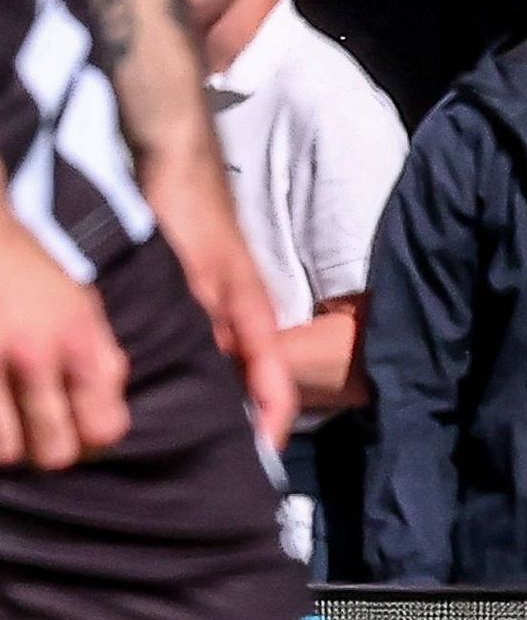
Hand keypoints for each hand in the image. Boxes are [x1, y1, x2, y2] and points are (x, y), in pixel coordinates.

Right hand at [0, 233, 127, 470]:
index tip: (75, 432)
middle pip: (52, 453)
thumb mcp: (82, 308)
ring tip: (5, 425)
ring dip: (5, 446)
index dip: (91, 441)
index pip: (103, 430)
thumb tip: (108, 429)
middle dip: (44, 451)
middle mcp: (32, 352)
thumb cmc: (31, 274)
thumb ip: (103, 363)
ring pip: (3, 452)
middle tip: (33, 435)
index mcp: (77, 339)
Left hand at [162, 219, 292, 453]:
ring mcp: (221, 307)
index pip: (275, 383)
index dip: (270, 424)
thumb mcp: (193, 276)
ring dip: (210, 391)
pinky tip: (159, 376)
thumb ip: (199, 325)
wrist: (175, 162)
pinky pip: (199, 343)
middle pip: (250, 380)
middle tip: (211, 452)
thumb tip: (197, 378)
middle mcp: (243, 318)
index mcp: (256, 317)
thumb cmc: (191, 215)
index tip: (258, 458)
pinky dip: (189, 364)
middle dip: (238, 417)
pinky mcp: (199, 296)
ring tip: (182, 423)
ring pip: (223, 363)